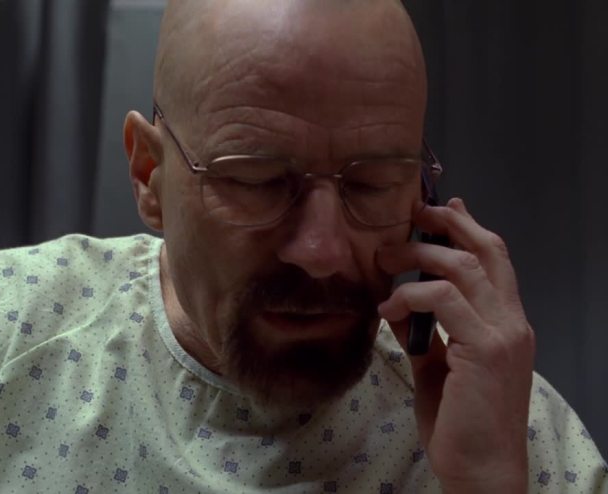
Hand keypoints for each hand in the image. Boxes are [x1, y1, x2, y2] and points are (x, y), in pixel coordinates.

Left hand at [376, 198, 534, 493]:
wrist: (480, 468)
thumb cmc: (460, 422)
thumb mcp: (435, 366)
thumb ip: (421, 331)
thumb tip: (394, 299)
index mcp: (506, 323)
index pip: (494, 259)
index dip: (469, 227)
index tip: (443, 206)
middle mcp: (512, 321)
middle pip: (486, 250)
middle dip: (446, 224)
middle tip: (407, 216)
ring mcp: (503, 333)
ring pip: (462, 267)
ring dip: (418, 255)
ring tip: (384, 259)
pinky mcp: (486, 349)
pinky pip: (442, 299)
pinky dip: (409, 294)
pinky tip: (387, 305)